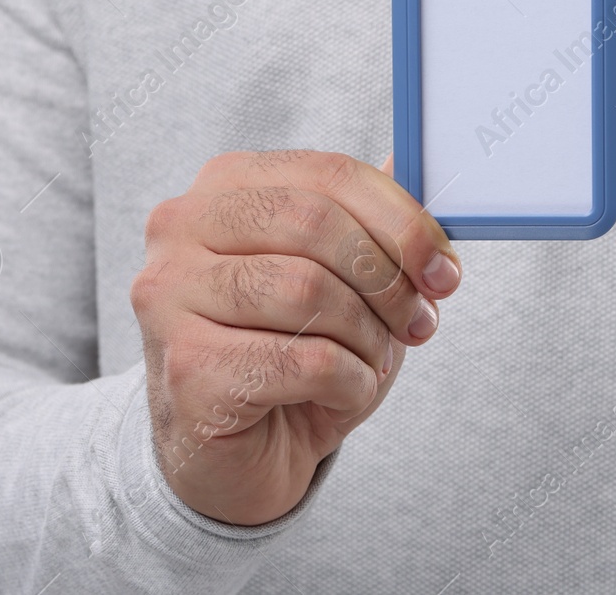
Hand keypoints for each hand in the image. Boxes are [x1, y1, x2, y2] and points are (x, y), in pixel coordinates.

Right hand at [131, 150, 459, 524]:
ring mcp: (171, 297)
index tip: (444, 270)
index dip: (403, 221)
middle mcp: (182, 227)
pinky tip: (342, 393)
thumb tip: (414, 162)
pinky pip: (304, 360)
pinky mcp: (186, 367)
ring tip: (373, 361)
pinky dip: (349, 381)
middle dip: (388, 279)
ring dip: (368, 336)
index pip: (329, 174)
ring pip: (309, 291)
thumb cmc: (291, 353)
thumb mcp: (342, 277)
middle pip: (316, 223)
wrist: (235, 453)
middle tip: (418, 322)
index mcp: (225, 185)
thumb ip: (372, 219)